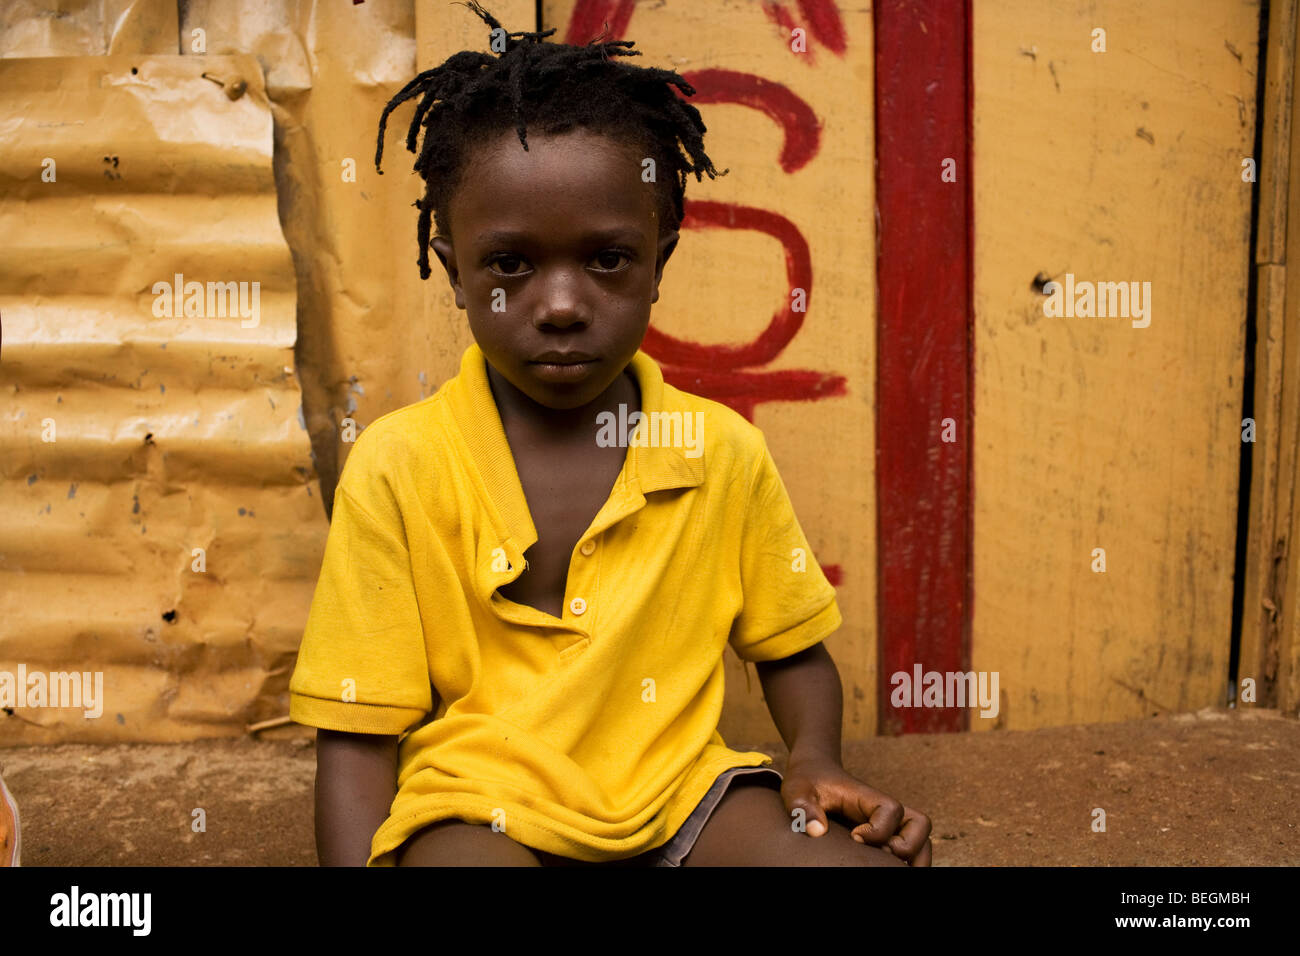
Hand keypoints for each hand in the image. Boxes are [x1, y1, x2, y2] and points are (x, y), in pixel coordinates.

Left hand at [783, 753, 932, 865]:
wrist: (814, 771)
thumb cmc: (807, 781)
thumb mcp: (797, 791)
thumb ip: (803, 808)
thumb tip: (817, 831)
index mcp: (867, 797)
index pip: (892, 810)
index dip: (878, 829)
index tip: (854, 837)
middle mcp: (884, 810)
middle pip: (920, 824)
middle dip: (908, 846)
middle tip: (880, 857)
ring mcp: (888, 823)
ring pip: (922, 839)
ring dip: (916, 858)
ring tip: (892, 870)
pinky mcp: (884, 834)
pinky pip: (911, 848)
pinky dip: (908, 861)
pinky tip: (886, 868)